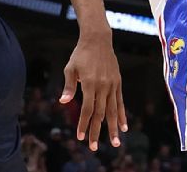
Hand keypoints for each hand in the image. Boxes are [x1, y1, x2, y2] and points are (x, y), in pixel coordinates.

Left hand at [59, 33, 126, 151]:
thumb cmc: (80, 54)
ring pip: (112, 110)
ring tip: (116, 143)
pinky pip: (120, 102)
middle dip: (97, 131)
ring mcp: (112, 84)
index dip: (84, 124)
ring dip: (113, 128)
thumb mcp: (70, 68)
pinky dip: (121, 115)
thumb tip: (63, 102)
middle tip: (94, 147)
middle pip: (100, 113)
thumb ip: (69, 86)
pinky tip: (124, 127)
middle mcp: (103, 85)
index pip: (87, 109)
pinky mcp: (117, 82)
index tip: (80, 137)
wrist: (98, 39)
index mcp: (90, 83)